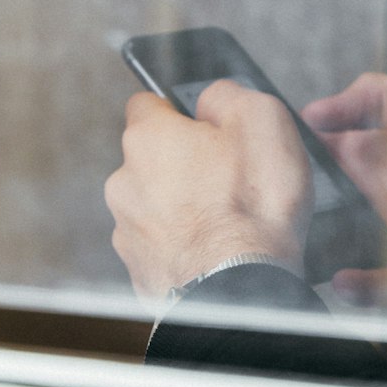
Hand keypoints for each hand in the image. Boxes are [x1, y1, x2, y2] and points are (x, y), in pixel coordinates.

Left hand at [105, 79, 311, 298]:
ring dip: (185, 210)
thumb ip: (228, 96)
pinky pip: (164, 248)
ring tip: (229, 224)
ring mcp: (128, 232)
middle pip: (153, 160)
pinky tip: (217, 253)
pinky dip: (186, 248)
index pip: (147, 104)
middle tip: (229, 181)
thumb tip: (213, 98)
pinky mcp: (139, 273)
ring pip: (156, 207)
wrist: (243, 291)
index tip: (207, 127)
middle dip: (185, 166)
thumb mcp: (262, 120)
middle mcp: (125, 183)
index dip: (181, 112)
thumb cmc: (253, 208)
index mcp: (148, 139)